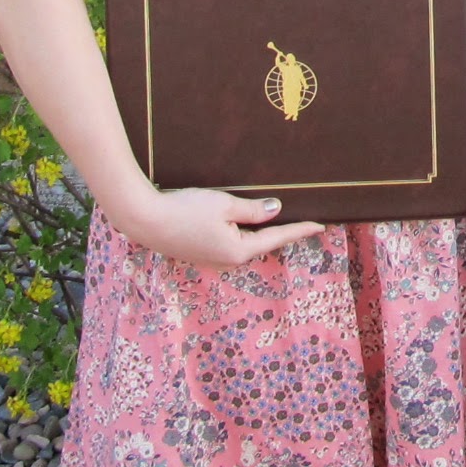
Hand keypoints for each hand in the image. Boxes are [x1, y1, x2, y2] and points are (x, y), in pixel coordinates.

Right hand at [115, 187, 323, 268]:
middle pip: (262, 244)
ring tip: (279, 220)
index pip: (277, 238)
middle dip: (281, 232)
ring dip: (260, 233)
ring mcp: (212, 260)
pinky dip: (242, 233)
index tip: (321, 225)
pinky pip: (229, 243)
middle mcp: (228, 261)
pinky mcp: (200, 253)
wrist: (144, 220)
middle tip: (304, 220)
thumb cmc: (185, 209)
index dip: (300, 230)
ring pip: (245, 244)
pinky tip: (245, 223)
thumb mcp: (224, 205)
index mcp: (238, 251)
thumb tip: (276, 210)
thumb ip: (253, 210)